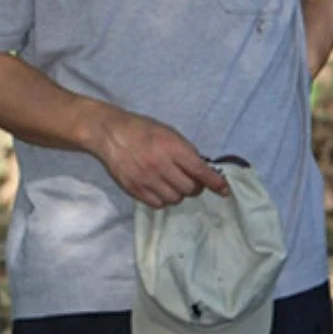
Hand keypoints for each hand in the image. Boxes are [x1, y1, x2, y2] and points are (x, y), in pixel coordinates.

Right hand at [88, 108, 228, 208]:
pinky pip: (158, 204)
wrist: (109, 133)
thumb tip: (202, 171)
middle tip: (189, 179)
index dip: (214, 182)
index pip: (199, 170)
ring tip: (170, 182)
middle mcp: (160, 165)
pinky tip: (158, 187)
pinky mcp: (135, 190)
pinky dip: (163, 198)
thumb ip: (185, 151)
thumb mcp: (167, 132)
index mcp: (170, 147)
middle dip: (194, 186)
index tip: (223, 190)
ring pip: (175, 199)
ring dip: (178, 193)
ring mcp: (146, 179)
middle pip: (190, 189)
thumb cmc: (142, 130)